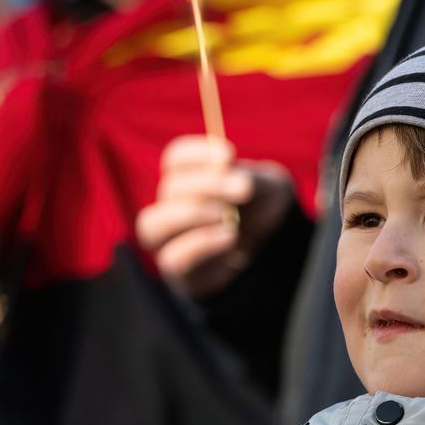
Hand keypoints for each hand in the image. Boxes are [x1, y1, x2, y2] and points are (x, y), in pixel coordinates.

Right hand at [136, 135, 294, 296]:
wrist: (273, 253)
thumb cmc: (262, 212)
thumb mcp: (269, 189)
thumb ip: (249, 177)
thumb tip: (225, 168)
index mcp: (188, 179)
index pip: (174, 159)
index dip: (196, 153)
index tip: (228, 155)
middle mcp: (171, 207)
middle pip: (168, 188)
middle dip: (207, 184)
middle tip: (243, 188)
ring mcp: (170, 241)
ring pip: (152, 225)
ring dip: (190, 214)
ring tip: (225, 214)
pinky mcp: (180, 271)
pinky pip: (173, 258)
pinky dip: (200, 244)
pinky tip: (229, 236)